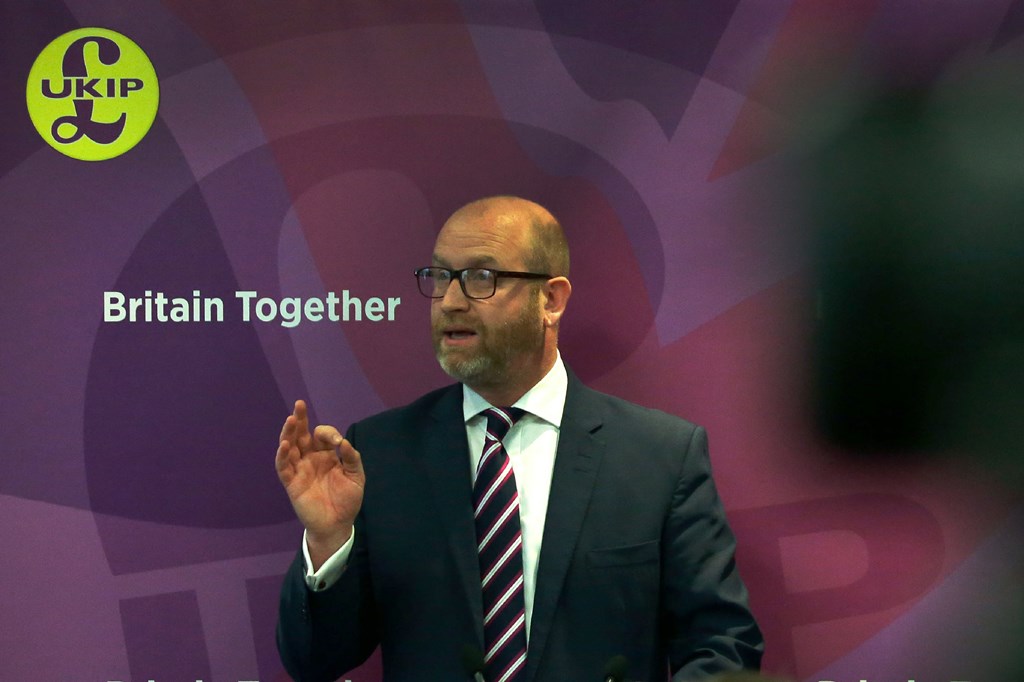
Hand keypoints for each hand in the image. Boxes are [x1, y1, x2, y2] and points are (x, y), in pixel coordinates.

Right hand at [275, 400, 364, 567]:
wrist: (338, 524)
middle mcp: (310, 459)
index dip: (329, 433)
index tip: (338, 443)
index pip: (322, 435)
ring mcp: (300, 469)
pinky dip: (283, 455)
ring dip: (288, 434)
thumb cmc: (347, 500)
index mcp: (326, 455)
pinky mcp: (292, 483)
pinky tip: (285, 445)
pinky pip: (284, 467)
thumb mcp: (356, 477)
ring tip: (291, 420)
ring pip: (290, 447)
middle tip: (299, 404)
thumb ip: (352, 458)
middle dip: (300, 420)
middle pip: (301, 435)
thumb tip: (344, 443)